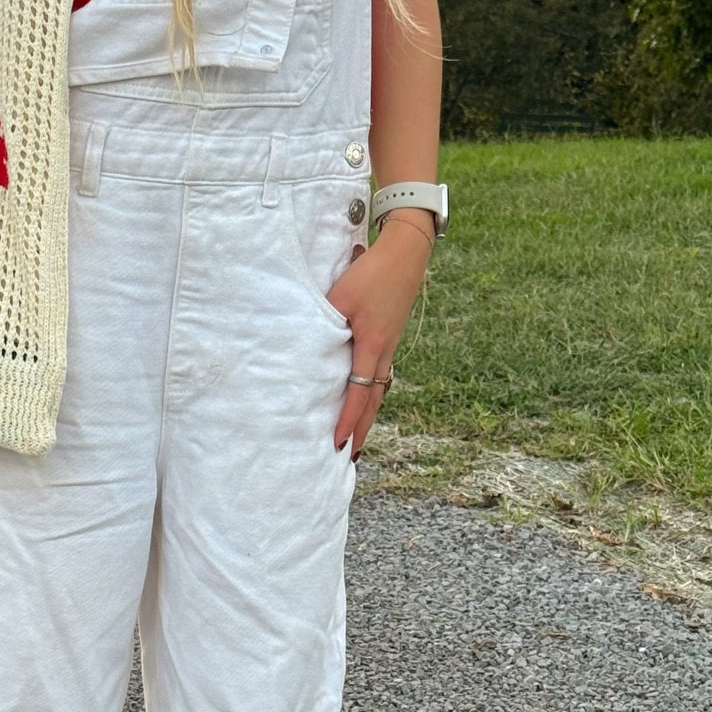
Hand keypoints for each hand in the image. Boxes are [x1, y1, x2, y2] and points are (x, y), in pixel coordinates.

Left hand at [328, 214, 433, 459]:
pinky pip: (379, 376)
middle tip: (351, 457)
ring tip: (358, 438)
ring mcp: (390, 347)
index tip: (338, 443)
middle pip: (373, 402)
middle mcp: (384, 353)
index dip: (348, 420)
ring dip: (368, 416)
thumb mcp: (340, 296)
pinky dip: (372, 395)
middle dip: (361, 430)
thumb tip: (307, 348)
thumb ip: (323, 322)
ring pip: (378, 390)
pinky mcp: (389, 338)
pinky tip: (364, 400)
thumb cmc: (371, 273)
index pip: (358, 394)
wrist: (405, 254)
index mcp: (372, 347)